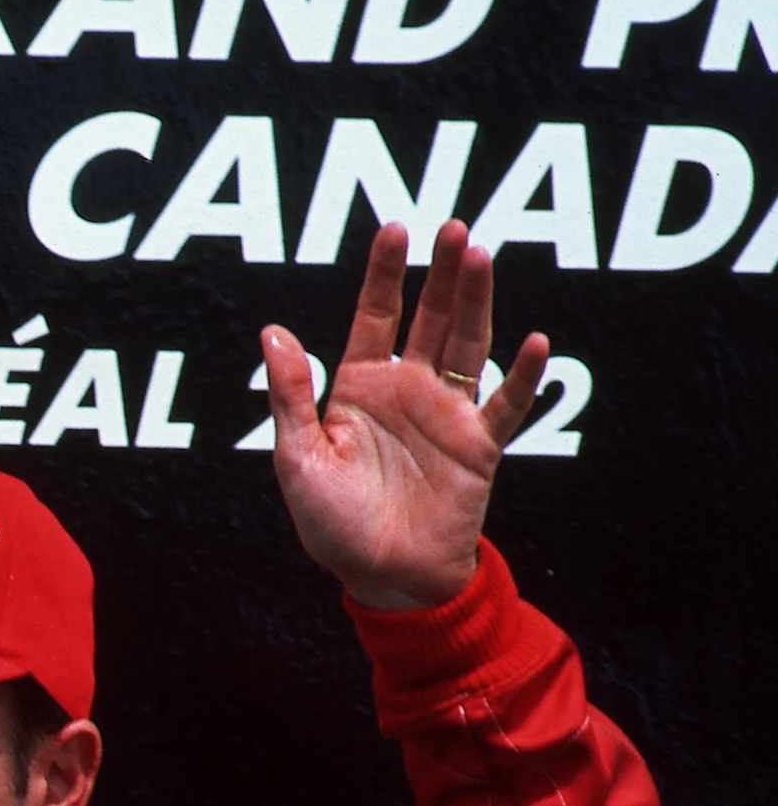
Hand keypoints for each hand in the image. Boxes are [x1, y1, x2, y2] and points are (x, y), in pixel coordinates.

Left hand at [262, 219, 547, 610]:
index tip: (394, 229)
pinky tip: (533, 343)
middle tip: (453, 228)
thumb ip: (290, 396)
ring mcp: (447, 413)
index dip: (385, 275)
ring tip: (480, 258)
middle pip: (429, 318)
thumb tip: (271, 332)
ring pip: (467, 345)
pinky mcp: (479, 446)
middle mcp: (407, 390)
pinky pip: (506, 405)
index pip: (375, 316)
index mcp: (359, 388)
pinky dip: (522, 377)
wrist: (380, 576)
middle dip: (440, 274)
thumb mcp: (297, 457)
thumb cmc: (331, 522)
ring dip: (476, 303)